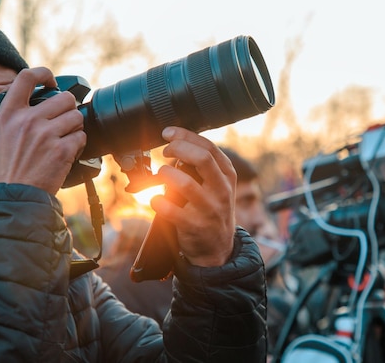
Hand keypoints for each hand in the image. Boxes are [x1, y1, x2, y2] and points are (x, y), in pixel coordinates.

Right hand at [0, 67, 85, 194]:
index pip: (26, 78)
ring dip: (74, 128)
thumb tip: (20, 107)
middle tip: (64, 121)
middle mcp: (28, 121)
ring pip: (77, 117)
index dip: (44, 74)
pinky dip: (78, 145)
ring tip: (64, 139)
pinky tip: (67, 153)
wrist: (10, 197)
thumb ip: (7, 119)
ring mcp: (46, 135)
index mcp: (8, 114)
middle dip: (68, 109)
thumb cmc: (0, 171)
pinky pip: (81, 137)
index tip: (52, 82)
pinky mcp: (62, 151)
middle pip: (65, 98)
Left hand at [151, 127, 235, 266]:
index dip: (185, 136)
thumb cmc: (212, 211)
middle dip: (178, 148)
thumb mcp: (219, 187)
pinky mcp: (193, 226)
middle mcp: (221, 191)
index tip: (168, 133)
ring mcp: (208, 209)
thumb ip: (205, 168)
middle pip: (202, 158)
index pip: (209, 147)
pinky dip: (157, 201)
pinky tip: (156, 200)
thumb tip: (177, 146)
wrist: (217, 250)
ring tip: (162, 175)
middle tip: (165, 151)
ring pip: (184, 183)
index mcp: (227, 176)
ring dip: (166, 174)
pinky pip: (168, 209)